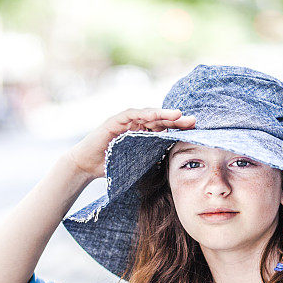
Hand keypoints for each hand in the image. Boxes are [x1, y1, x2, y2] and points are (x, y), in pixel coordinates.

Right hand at [65, 108, 195, 180]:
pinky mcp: (114, 121)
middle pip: (160, 120)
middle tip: (193, 121)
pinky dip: (142, 114)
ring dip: (163, 114)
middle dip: (177, 120)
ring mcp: (126, 122)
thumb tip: (175, 169)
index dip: (179, 129)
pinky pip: (130, 114)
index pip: (165, 129)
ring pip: (148, 114)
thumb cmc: (112, 167)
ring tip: (178, 115)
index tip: (195, 132)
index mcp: (144, 135)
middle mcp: (137, 125)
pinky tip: (154, 114)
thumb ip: (153, 161)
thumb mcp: (137, 165)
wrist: (86, 167)